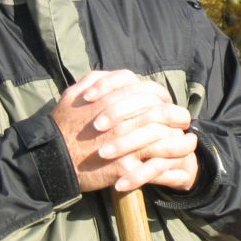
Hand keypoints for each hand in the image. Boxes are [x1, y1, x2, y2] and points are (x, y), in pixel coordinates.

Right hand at [50, 69, 198, 191]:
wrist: (50, 158)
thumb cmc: (63, 124)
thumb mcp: (75, 93)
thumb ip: (96, 80)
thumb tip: (113, 76)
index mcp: (113, 97)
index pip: (150, 91)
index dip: (163, 97)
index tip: (168, 104)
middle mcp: (123, 116)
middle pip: (162, 111)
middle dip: (178, 116)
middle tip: (184, 121)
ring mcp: (125, 140)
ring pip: (163, 136)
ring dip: (179, 139)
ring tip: (189, 143)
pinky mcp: (125, 164)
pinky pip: (154, 163)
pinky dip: (169, 161)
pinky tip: (176, 162)